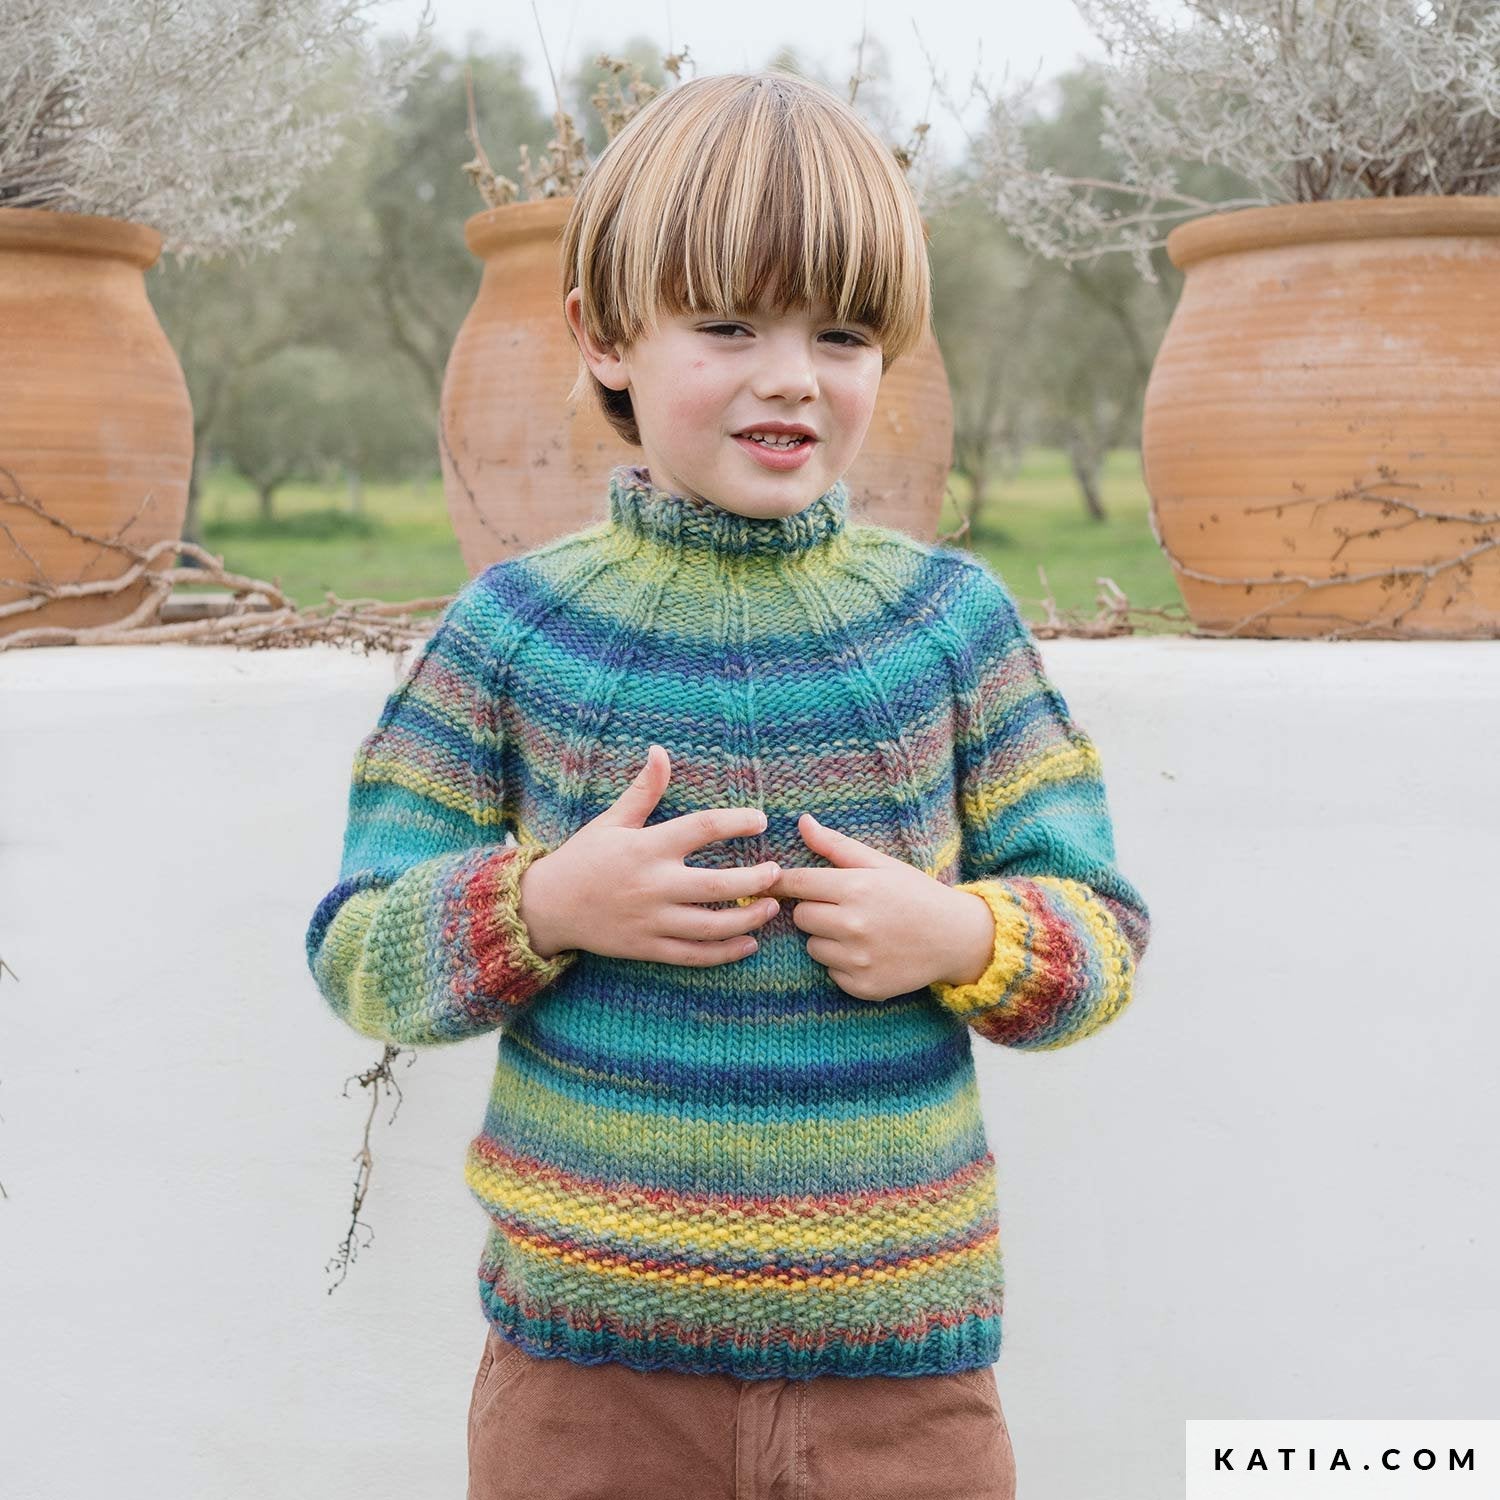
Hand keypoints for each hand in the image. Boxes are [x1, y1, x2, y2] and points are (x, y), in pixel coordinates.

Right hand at [517, 745, 781, 966]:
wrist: (547, 907)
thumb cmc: (584, 858)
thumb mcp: (612, 821)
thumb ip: (643, 791)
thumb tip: (660, 751)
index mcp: (647, 847)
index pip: (702, 828)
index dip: (736, 822)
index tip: (760, 820)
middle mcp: (652, 885)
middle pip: (717, 885)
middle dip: (755, 880)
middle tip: (776, 873)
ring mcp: (651, 920)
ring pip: (711, 925)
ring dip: (748, 919)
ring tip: (771, 908)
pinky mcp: (647, 948)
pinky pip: (693, 955)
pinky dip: (725, 953)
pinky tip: (748, 943)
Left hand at [763, 814, 996, 1001]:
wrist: (956, 938)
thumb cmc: (916, 894)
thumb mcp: (881, 864)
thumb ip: (837, 846)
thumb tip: (802, 822)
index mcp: (856, 888)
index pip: (797, 883)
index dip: (783, 882)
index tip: (778, 883)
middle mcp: (853, 924)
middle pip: (800, 916)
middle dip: (814, 909)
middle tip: (842, 907)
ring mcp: (858, 959)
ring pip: (812, 946)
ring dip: (826, 938)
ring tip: (859, 931)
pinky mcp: (863, 986)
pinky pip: (830, 971)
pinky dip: (843, 963)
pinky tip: (868, 953)